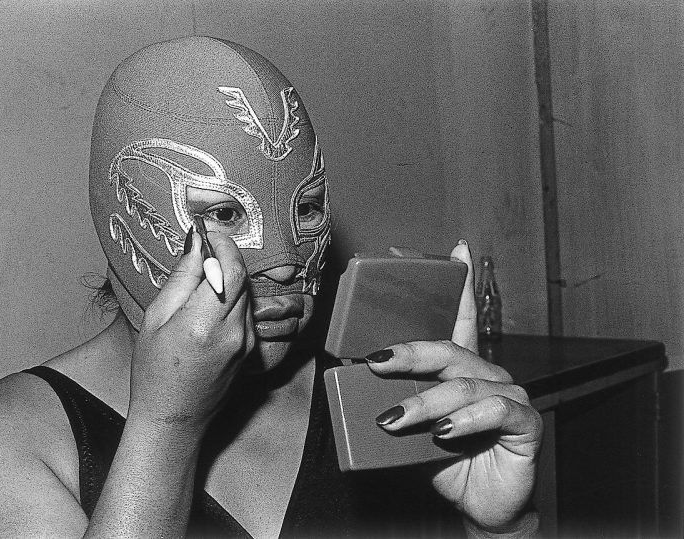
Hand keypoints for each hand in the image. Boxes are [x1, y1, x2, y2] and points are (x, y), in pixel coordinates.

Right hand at [129, 229, 255, 433]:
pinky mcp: (251, 349)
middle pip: (242, 278)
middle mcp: (233, 332)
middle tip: (203, 250)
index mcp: (204, 323)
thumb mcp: (156, 319)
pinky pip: (246, 312)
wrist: (172, 420)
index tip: (209, 234)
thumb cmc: (154, 373)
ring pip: (246, 293)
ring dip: (229, 278)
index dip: (223, 245)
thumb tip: (197, 244)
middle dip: (226, 257)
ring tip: (202, 281)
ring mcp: (246, 343)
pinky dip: (232, 299)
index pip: (231, 269)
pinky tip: (209, 305)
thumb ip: (182, 279)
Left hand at [368, 241, 541, 533]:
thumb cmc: (445, 461)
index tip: (455, 248)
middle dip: (410, 353)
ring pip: (464, 384)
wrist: (479, 506)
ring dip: (425, 402)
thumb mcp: (412, 429)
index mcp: (462, 370)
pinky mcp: (524, 423)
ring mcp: (510, 396)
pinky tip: (447, 432)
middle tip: (376, 362)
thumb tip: (355, 380)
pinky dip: (468, 420)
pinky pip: (496, 411)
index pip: (461, 319)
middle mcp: (488, 375)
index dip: (459, 285)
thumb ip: (394, 401)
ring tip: (395, 420)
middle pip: (449, 350)